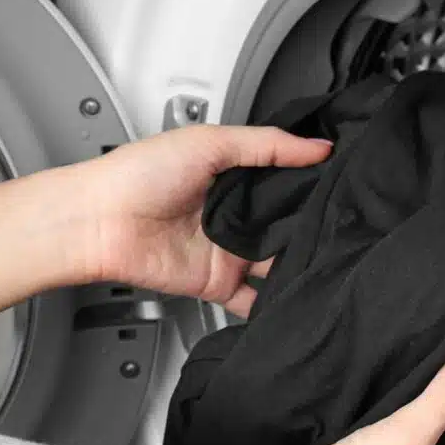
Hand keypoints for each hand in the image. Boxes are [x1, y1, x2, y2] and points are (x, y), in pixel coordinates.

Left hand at [79, 125, 330, 315]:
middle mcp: (233, 213)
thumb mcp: (210, 142)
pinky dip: (273, 301)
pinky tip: (296, 295)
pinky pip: (253, 298)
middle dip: (311, 225)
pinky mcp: (218, 282)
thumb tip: (318, 147)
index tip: (345, 182)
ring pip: (277, 261)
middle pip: (286, 223)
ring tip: (328, 257)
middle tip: (342, 224)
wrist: (99, 222)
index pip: (285, 180)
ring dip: (298, 262)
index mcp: (232, 175)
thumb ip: (268, 145)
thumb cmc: (137, 174)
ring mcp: (227, 249)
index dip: (313, 181)